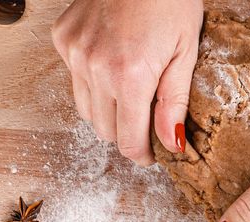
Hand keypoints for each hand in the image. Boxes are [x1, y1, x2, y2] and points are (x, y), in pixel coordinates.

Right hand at [52, 0, 202, 165]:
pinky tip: (112, 62)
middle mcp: (95, 68)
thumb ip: (175, 102)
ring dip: (108, 110)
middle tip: (147, 120)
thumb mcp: (186, 51)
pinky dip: (92, 81)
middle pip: (106, 130)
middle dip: (128, 132)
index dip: (142, 155)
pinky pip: (74, 79)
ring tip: (131, 89)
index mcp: (130, 76)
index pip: (128, 141)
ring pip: (86, 109)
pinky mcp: (63, 39)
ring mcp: (74, 53)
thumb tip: (171, 144)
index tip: (152, 154)